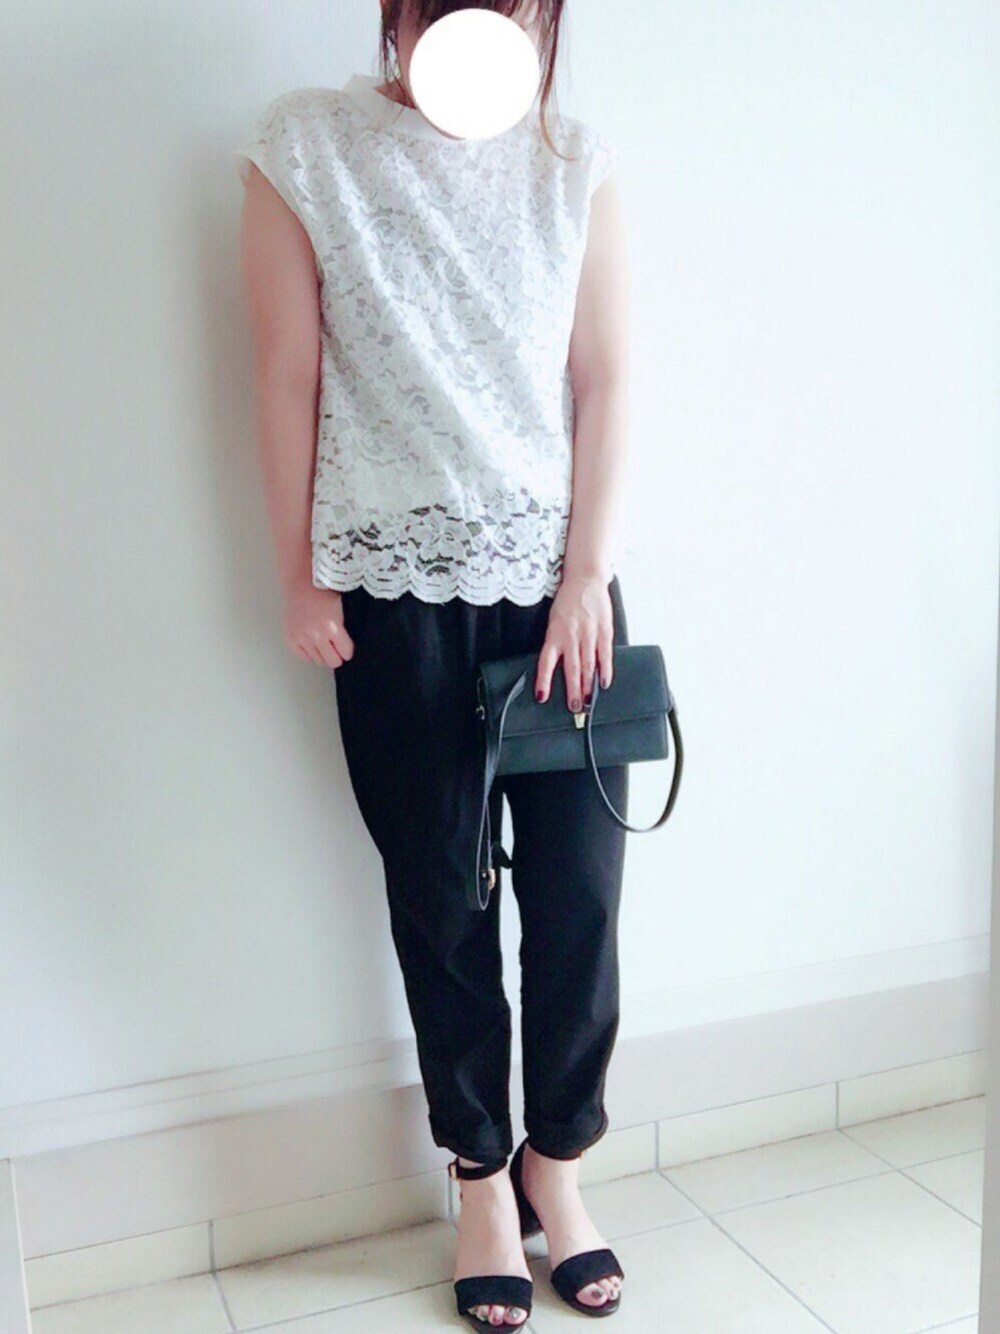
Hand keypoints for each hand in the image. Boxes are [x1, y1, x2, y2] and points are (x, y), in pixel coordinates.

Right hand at [282, 584, 354, 668]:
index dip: (348, 651)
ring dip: (323, 654)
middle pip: (332, 661)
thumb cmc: (323, 593)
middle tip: (337, 651)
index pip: (346, 653)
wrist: (302, 584)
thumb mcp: (342, 611)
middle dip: (337, 657)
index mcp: (332, 627)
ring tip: (324, 644)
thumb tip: (347, 649)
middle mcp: (316, 635)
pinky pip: (303, 657)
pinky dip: (309, 653)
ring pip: (318, 661)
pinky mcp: (290, 638)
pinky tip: (313, 644)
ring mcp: (302, 637)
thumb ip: (344, 631)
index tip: (347, 649)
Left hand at [535, 574, 614, 710]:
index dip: (544, 680)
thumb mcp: (555, 621)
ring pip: (588, 664)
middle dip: (573, 690)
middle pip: (571, 668)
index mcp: (554, 634)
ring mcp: (588, 633)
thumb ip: (556, 643)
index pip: (546, 662)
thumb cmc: (567, 602)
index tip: (542, 697)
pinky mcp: (604, 630)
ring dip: (588, 685)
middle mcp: (570, 636)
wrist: (585, 579)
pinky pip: (605, 654)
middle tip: (575, 708)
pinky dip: (605, 670)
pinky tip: (604, 683)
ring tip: (589, 701)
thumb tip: (556, 667)